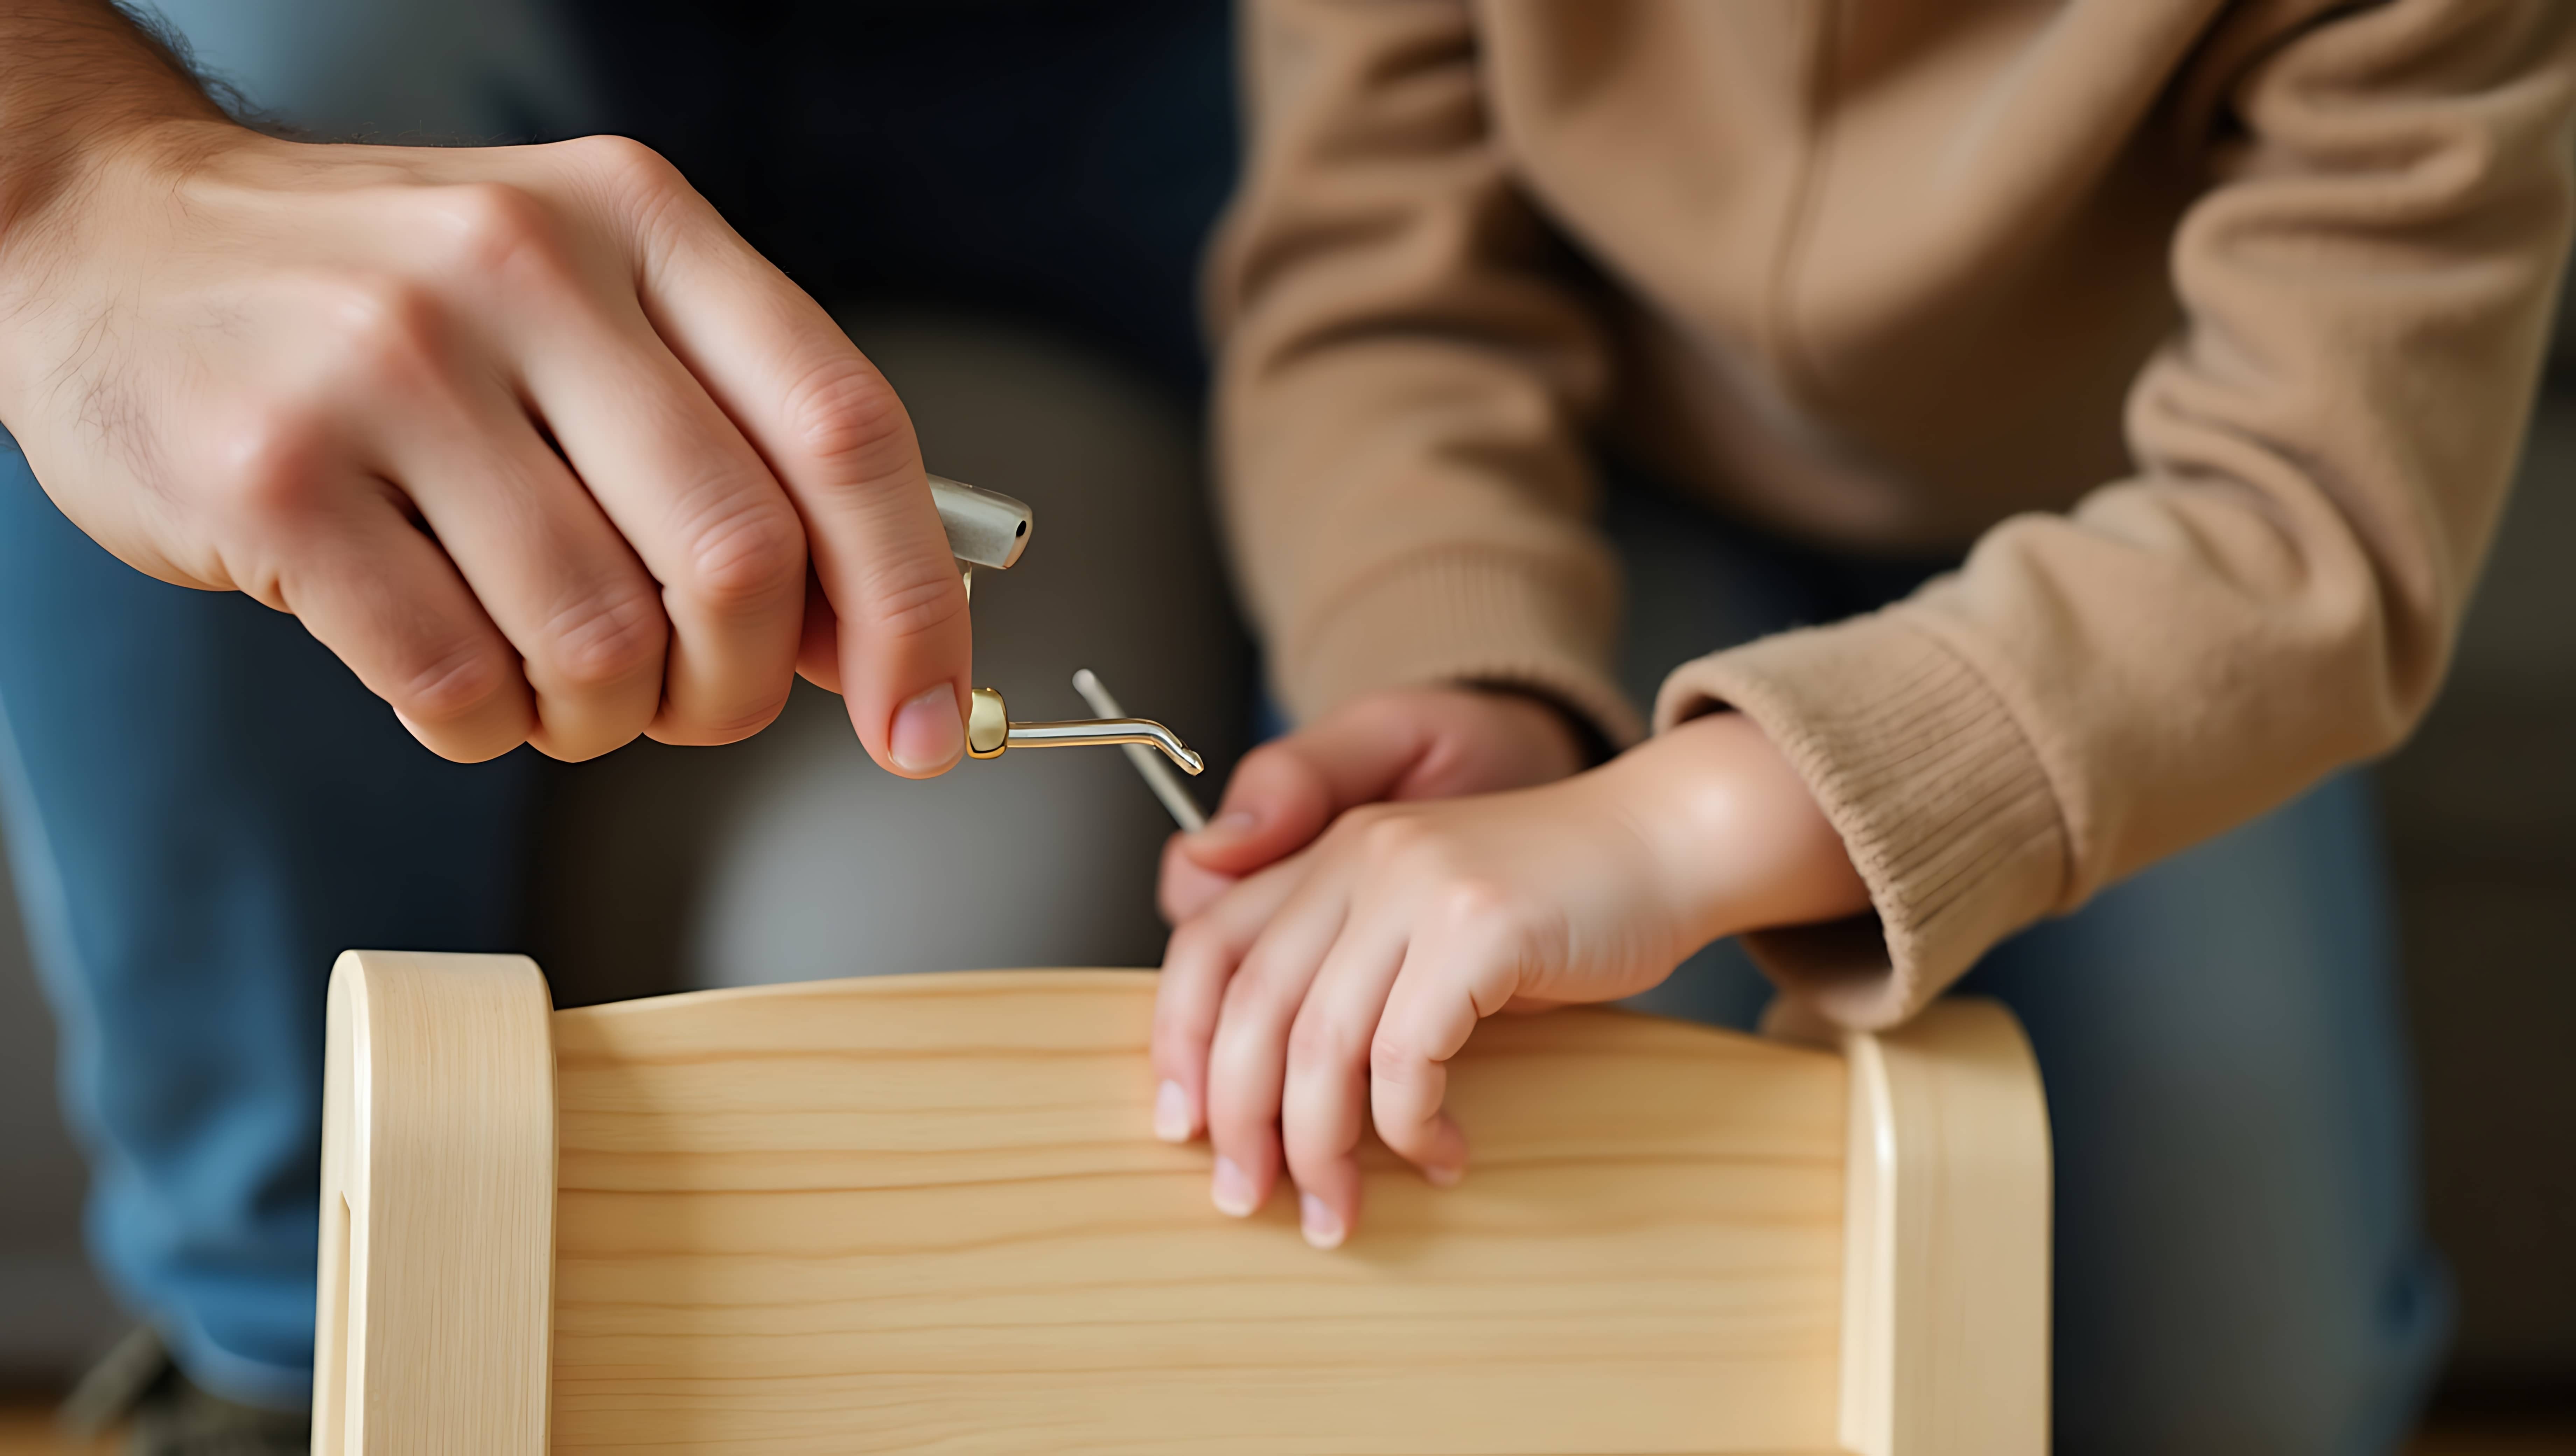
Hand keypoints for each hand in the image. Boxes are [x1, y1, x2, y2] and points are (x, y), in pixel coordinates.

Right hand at [0, 103, 969, 769]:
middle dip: (739, 686)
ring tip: (548, 674)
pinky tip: (452, 667)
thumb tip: (880, 642)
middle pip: (736, 559)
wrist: (113, 242)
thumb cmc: (389, 308)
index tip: (934, 724)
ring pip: (598, 644)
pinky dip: (482, 722)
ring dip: (600, 715)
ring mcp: (389, 370)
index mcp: (641, 224)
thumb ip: (740, 453)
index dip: (914, 605)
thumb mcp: (588, 314)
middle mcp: (524, 272)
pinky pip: (457, 684)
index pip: (845, 431)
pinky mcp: (276, 479)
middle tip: (692, 703)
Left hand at [1150, 711, 1867, 1247]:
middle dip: (1239, 1120)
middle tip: (1245, 1196)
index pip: (1206, 944)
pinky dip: (1411, 1126)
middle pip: (1252, 1007)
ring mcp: (1416, 885)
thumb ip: (1349, 962)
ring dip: (1321, 1148)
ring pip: (1321, 1045)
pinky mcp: (1478, 926)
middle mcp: (1358, 855)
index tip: (1181, 1124)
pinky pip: (1409, 1057)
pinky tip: (1441, 1154)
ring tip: (1336, 1210)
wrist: (1665, 840)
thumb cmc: (1550, 897)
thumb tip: (1269, 1080)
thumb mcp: (1425, 913)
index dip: (1180, 1041)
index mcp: (1331, 850)